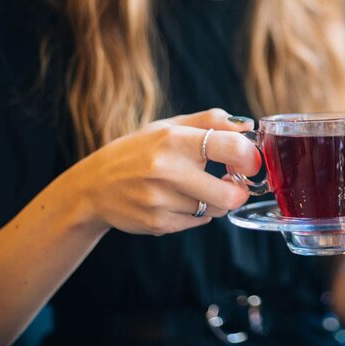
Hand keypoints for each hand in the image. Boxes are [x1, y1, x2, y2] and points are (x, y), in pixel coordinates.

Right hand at [64, 109, 260, 235]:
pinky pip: (199, 221)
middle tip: (233, 182)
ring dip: (215, 200)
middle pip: (229, 194)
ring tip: (197, 186)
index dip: (250, 157)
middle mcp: (167, 171)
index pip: (231, 147)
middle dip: (239, 190)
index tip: (249, 161)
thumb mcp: (170, 126)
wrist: (94, 186)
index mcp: (174, 140)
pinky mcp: (158, 224)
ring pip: (215, 209)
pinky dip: (198, 212)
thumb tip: (249, 126)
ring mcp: (161, 201)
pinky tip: (178, 199)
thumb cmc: (139, 150)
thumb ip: (211, 121)